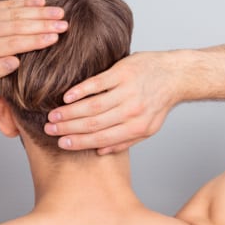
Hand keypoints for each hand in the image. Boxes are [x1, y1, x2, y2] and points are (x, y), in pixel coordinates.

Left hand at [0, 0, 67, 89]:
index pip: (14, 43)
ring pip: (16, 12)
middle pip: (19, 25)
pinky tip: (42, 2)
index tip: (55, 38)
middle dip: (44, 24)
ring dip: (40, 12)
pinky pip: (9, 4)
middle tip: (65, 24)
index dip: (36, 40)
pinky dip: (26, 3)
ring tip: (60, 13)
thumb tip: (15, 62)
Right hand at [44, 51, 182, 153]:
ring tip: (53, 116)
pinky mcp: (123, 72)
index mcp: (137, 127)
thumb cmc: (158, 103)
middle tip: (50, 130)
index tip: (61, 144)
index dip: (80, 142)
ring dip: (70, 112)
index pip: (102, 138)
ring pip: (93, 105)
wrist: (174, 75)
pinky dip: (80, 91)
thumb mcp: (147, 128)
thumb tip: (100, 152)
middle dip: (69, 128)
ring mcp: (127, 91)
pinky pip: (97, 83)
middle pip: (94, 123)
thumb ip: (124, 141)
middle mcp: (132, 111)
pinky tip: (66, 97)